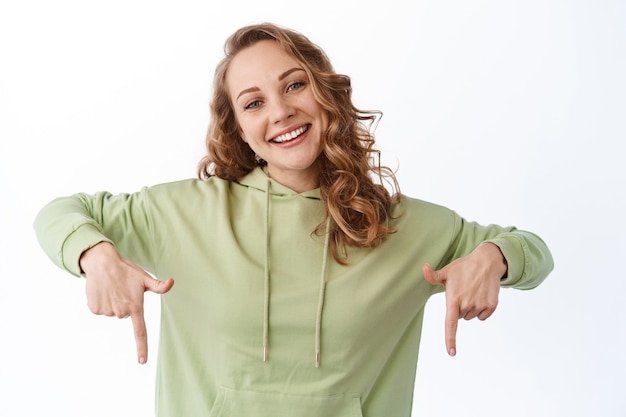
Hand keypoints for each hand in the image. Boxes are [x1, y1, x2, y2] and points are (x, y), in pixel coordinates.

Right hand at [80, 242, 174, 363]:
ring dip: (113, 302)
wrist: (102, 262)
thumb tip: (172, 282)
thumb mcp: (144, 278)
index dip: (142, 347)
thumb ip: (159, 285)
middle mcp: (121, 312)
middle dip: (125, 304)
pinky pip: (101, 310)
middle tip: (122, 290)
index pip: (140, 331)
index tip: (142, 361)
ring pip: (112, 312)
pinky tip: (103, 290)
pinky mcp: (95, 309)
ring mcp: (107, 311)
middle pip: (125, 315)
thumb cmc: (126, 270)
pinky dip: (101, 302)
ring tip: (112, 288)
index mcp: (135, 307)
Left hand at [423, 243, 506, 356]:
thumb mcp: (447, 271)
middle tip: (463, 291)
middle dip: (460, 308)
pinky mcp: (492, 305)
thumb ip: (432, 276)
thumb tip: (423, 268)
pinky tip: (482, 295)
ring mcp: (480, 305)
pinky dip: (482, 309)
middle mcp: (467, 305)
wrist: (487, 261)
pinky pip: (483, 316)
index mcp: (454, 299)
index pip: (451, 324)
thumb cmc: (464, 266)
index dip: (450, 339)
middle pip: (461, 317)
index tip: (451, 352)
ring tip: (473, 291)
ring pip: (471, 317)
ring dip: (471, 308)